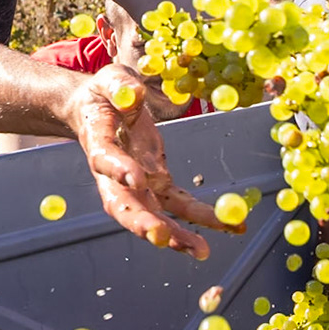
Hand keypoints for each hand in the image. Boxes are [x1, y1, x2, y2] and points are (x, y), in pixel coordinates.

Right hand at [66, 65, 243, 257]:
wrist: (97, 110)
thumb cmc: (105, 94)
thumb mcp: (111, 80)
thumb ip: (120, 86)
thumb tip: (133, 95)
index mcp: (99, 143)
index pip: (106, 160)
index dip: (120, 171)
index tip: (137, 178)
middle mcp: (115, 174)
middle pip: (124, 204)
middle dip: (143, 222)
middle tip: (162, 238)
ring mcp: (138, 183)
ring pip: (154, 213)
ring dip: (176, 234)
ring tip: (201, 250)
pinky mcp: (159, 183)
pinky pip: (181, 205)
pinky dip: (203, 219)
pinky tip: (231, 227)